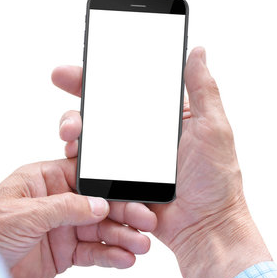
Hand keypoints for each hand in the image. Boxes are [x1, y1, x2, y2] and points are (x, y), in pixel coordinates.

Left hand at [0, 158, 156, 277]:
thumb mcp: (25, 213)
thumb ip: (65, 207)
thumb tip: (100, 204)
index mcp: (44, 180)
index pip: (85, 177)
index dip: (110, 185)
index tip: (133, 193)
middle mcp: (56, 202)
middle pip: (99, 204)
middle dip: (123, 213)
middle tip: (146, 222)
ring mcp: (61, 228)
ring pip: (100, 229)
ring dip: (122, 237)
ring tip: (141, 246)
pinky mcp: (63, 254)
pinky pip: (92, 253)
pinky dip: (110, 256)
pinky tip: (125, 259)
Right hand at [52, 47, 270, 277]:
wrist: (204, 227)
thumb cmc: (216, 179)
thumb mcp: (212, 127)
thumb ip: (202, 88)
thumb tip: (197, 50)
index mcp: (161, 118)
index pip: (126, 88)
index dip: (100, 74)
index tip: (77, 65)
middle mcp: (140, 135)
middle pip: (101, 109)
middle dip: (77, 94)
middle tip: (61, 81)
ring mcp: (126, 159)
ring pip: (90, 137)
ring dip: (74, 127)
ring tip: (70, 131)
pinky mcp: (117, 182)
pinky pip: (91, 167)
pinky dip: (78, 159)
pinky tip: (73, 154)